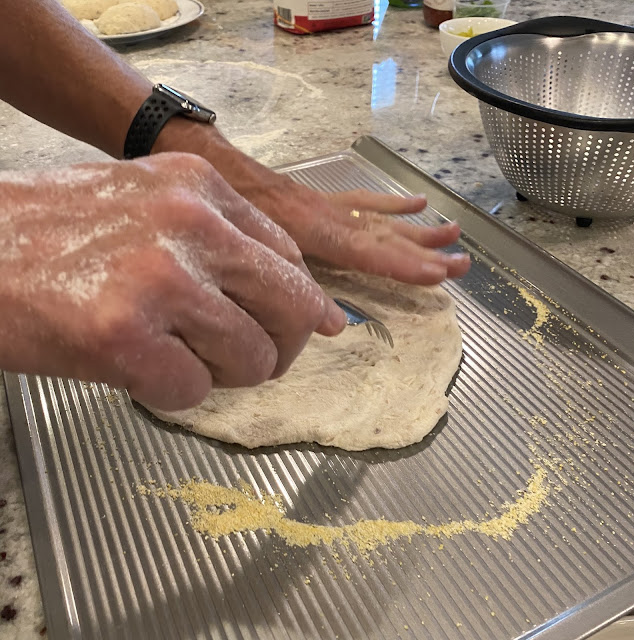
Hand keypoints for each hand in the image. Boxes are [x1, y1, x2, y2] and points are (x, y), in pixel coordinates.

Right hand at [0, 153, 344, 410]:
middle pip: (293, 310)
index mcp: (202, 189)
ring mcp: (159, 278)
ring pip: (252, 359)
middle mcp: (191, 223)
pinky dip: (172, 393)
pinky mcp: (123, 334)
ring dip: (220, 374)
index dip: (301, 306)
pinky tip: (138, 371)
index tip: (303, 328)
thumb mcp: (153, 206)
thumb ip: (231, 246)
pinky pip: (194, 391)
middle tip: (242, 359)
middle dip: (277, 349)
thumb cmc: (60, 234)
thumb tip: (313, 307)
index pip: (292, 261)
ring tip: (175, 356)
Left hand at [153, 121, 470, 284]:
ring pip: (380, 218)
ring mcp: (330, 206)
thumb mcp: (254, 254)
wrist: (214, 167)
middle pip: (384, 236)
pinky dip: (389, 205)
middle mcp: (330, 217)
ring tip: (452, 234)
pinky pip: (363, 201)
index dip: (404, 266)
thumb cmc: (227, 214)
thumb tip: (334, 324)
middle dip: (424, 253)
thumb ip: (295, 287)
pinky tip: (414, 205)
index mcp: (314, 232)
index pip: (369, 252)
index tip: (439, 276)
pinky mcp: (324, 199)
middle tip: (461, 265)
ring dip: (417, 230)